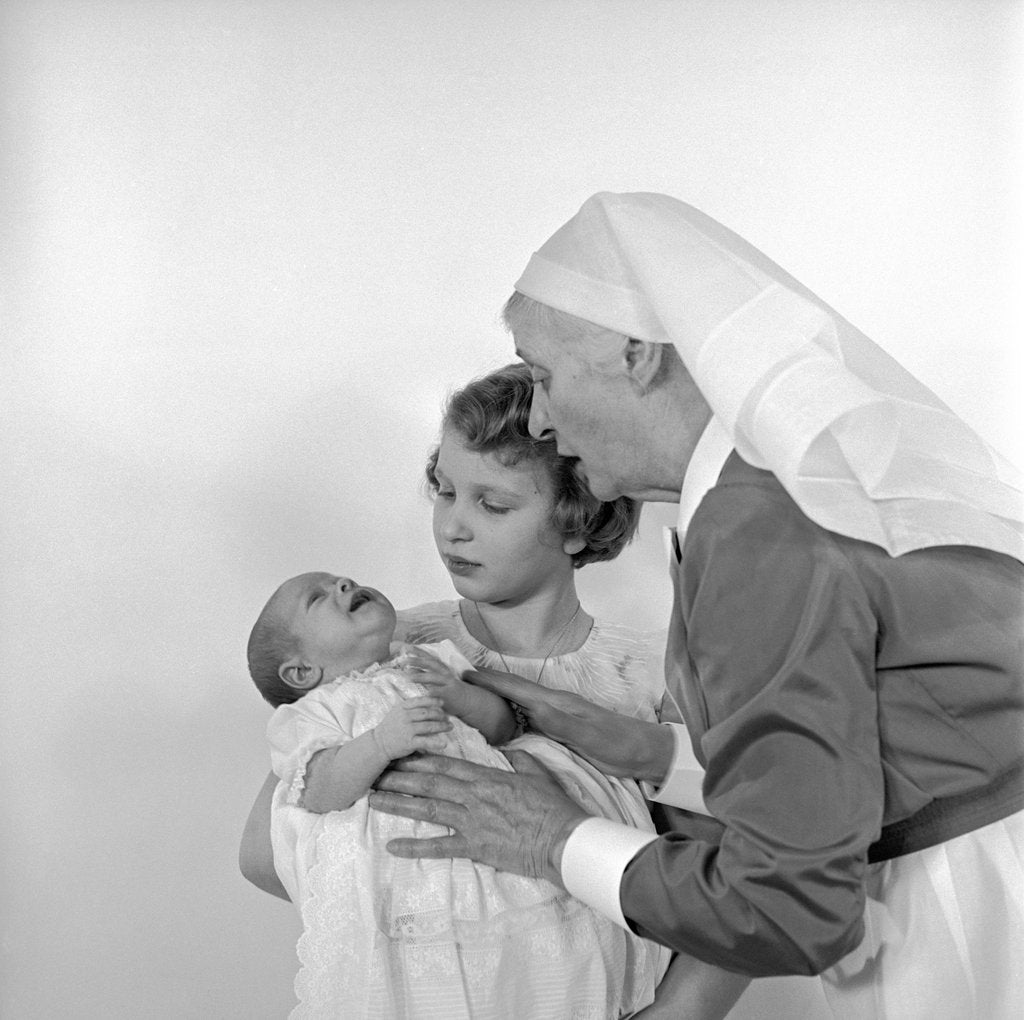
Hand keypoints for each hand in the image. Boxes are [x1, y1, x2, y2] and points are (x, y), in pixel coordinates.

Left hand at [368, 750, 589, 883]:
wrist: (562, 839)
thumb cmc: (553, 807)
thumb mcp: (537, 774)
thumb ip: (518, 761)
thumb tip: (508, 754)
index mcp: (487, 778)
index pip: (446, 765)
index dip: (420, 758)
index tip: (400, 753)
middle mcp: (473, 796)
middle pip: (429, 783)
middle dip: (400, 776)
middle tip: (376, 772)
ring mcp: (471, 822)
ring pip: (427, 809)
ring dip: (398, 803)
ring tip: (373, 800)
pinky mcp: (474, 847)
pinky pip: (439, 847)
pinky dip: (414, 847)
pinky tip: (392, 847)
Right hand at [371, 696, 450, 760]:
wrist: (378, 744)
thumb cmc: (390, 727)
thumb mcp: (397, 712)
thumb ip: (410, 706)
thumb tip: (428, 702)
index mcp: (402, 707)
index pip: (420, 701)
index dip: (433, 701)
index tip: (442, 703)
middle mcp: (405, 717)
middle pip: (427, 713)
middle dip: (440, 714)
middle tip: (448, 717)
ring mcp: (407, 729)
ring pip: (429, 726)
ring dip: (442, 726)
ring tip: (450, 726)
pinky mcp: (409, 742)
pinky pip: (425, 741)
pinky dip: (436, 742)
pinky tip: (444, 743)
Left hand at [400, 647, 469, 715]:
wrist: (467, 700)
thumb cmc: (448, 690)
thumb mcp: (437, 680)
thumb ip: (425, 674)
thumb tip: (408, 669)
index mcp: (441, 668)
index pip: (428, 657)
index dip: (418, 652)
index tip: (406, 647)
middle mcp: (444, 673)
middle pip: (430, 664)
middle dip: (418, 661)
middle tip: (404, 661)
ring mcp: (447, 683)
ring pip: (434, 677)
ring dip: (421, 676)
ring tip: (409, 677)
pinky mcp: (449, 694)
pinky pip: (441, 692)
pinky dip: (434, 692)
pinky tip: (426, 692)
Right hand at [465, 667, 672, 782]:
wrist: (643, 751)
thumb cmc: (618, 744)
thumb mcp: (590, 736)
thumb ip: (562, 722)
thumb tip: (534, 706)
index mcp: (557, 703)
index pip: (516, 687)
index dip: (490, 680)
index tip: (463, 673)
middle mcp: (553, 705)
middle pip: (513, 690)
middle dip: (486, 683)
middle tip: (456, 681)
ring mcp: (557, 716)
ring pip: (518, 702)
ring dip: (494, 697)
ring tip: (469, 698)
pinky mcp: (560, 728)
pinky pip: (526, 717)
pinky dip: (508, 714)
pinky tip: (500, 721)